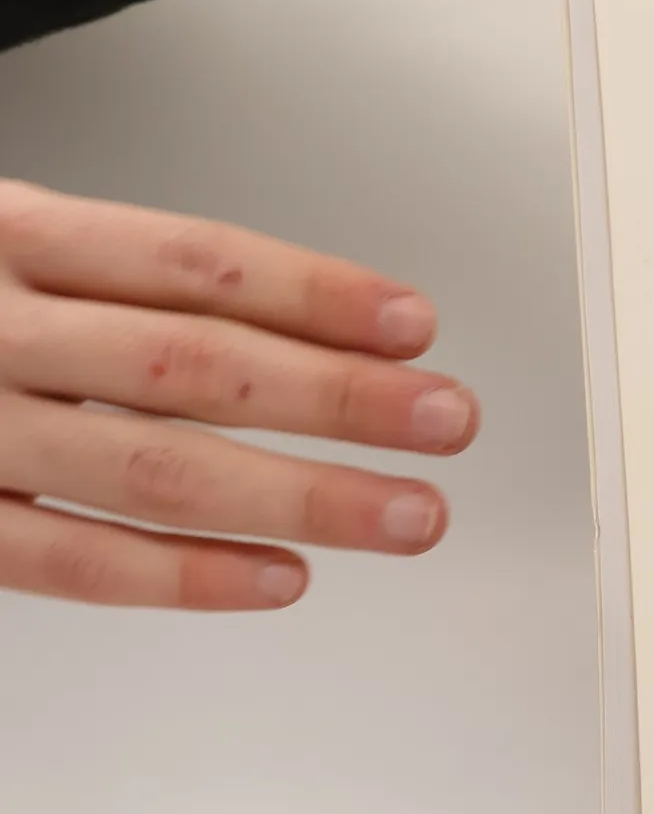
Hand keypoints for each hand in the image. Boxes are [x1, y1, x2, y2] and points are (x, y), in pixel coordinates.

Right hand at [0, 182, 478, 609]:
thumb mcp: (3, 242)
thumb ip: (117, 279)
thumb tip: (306, 330)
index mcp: (8, 232)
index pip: (192, 261)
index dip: (315, 293)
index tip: (415, 325)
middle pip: (190, 365)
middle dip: (337, 399)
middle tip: (448, 422)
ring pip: (149, 469)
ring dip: (300, 497)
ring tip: (408, 514)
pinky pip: (67, 560)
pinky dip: (184, 578)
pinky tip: (284, 581)